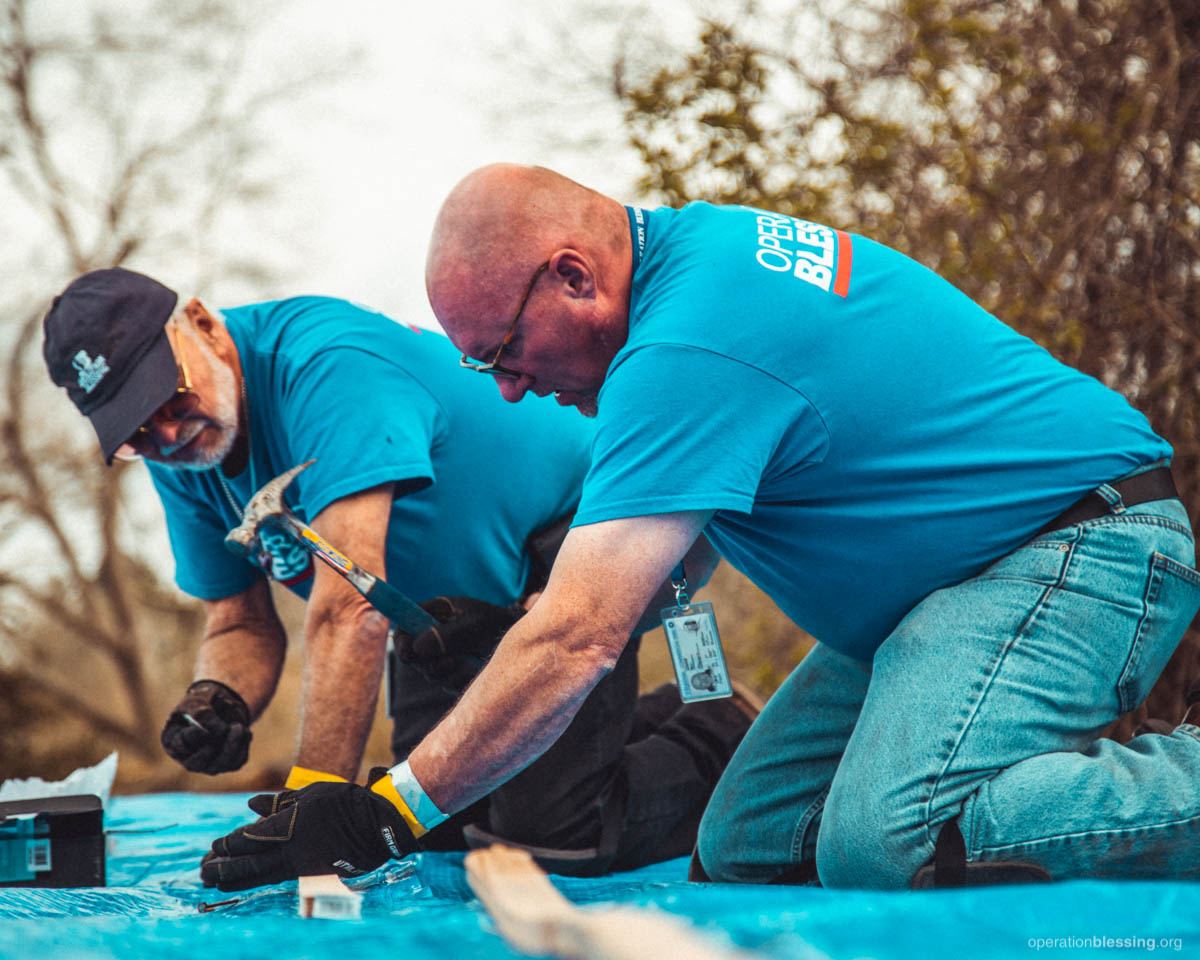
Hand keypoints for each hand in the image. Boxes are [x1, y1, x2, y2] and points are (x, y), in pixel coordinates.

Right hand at [160, 680, 251, 773]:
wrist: (223, 703)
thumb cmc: (204, 701)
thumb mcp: (198, 700)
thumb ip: (199, 712)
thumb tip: (210, 729)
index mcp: (172, 741)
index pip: (178, 746)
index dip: (193, 736)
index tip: (203, 726)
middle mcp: (187, 757)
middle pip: (196, 764)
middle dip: (212, 748)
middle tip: (224, 730)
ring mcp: (207, 763)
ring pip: (219, 765)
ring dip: (232, 745)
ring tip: (238, 726)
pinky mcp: (227, 763)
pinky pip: (237, 761)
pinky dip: (243, 744)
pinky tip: (243, 730)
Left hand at [200, 773, 417, 890]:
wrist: (377, 826)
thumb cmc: (344, 802)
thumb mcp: (311, 793)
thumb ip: (280, 802)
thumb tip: (252, 806)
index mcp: (289, 826)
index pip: (249, 840)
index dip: (228, 845)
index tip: (214, 846)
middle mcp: (290, 850)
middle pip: (248, 865)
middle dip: (222, 869)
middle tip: (202, 872)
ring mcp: (300, 865)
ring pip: (259, 876)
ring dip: (234, 880)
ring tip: (213, 883)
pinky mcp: (309, 873)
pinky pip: (275, 876)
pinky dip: (256, 878)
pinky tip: (245, 879)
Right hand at [395, 595, 524, 690]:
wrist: (519, 640)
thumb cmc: (496, 623)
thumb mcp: (474, 624)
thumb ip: (446, 634)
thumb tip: (416, 646)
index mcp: (436, 613)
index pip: (405, 623)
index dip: (400, 637)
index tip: (407, 650)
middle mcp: (434, 634)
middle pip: (411, 653)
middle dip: (425, 661)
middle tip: (448, 662)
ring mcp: (441, 654)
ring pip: (428, 671)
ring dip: (444, 672)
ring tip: (465, 665)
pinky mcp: (452, 672)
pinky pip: (445, 683)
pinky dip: (456, 681)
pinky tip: (471, 672)